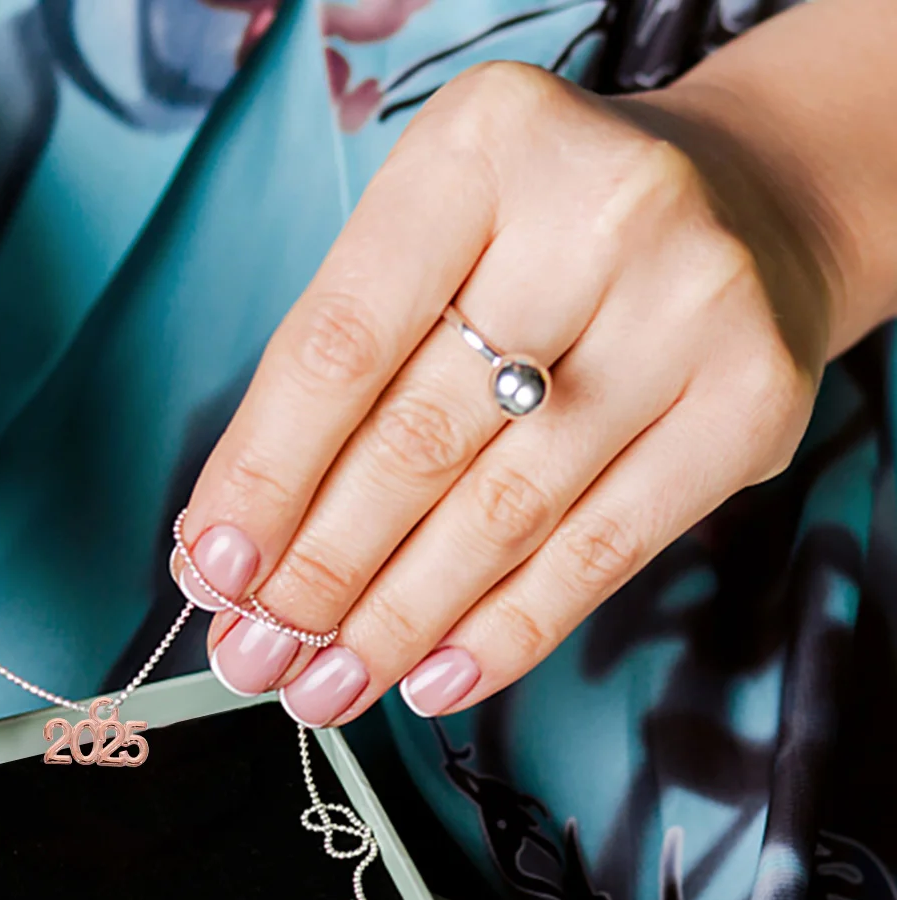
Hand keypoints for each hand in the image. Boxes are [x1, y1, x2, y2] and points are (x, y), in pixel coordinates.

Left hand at [174, 59, 835, 724]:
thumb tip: (225, 551)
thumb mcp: (425, 251)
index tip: (212, 572)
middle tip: (256, 656)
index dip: (264, 478)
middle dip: (319, 574)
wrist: (748, 209)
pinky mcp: (749, 406)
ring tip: (325, 686)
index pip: (338, 349)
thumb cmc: (540, 242)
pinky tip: (431, 678)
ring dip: (395, 625)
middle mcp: (599, 216)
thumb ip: (328, 383)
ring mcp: (690, 310)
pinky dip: (502, 633)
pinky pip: (600, 553)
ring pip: (502, 514)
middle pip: (416, 442)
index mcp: (482, 149)